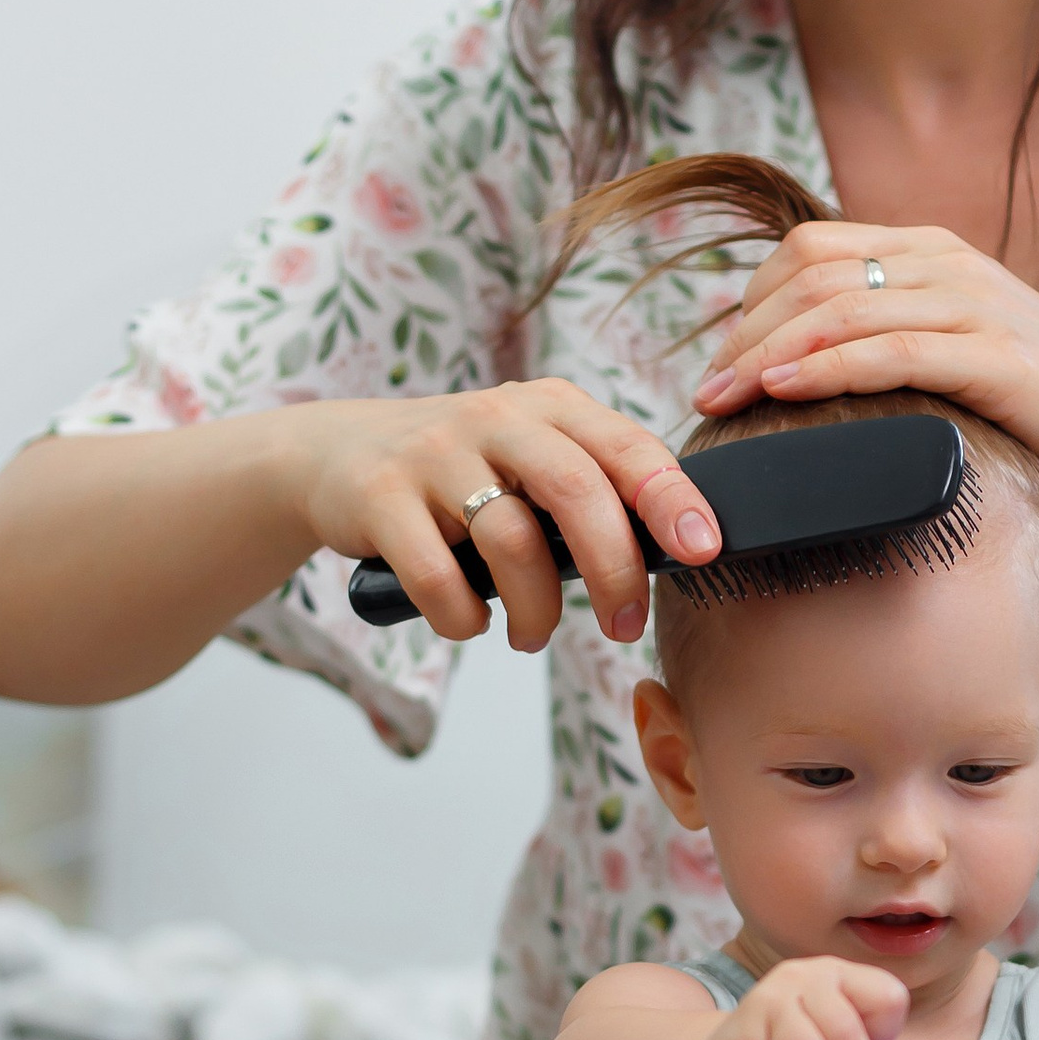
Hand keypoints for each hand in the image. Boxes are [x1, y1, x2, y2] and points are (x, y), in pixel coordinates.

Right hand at [291, 378, 721, 652]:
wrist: (336, 455)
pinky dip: (462, 616)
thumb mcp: (531, 456)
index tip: (702, 550)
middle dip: (614, 571)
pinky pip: (437, 575)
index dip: (670, 498)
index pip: (627, 446)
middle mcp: (496, 418)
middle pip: (577, 492)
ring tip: (532, 633)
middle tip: (623, 626)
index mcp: (550, 406)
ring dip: (535, 609)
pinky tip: (469, 622)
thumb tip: (678, 552)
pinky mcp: (380, 496)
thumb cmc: (463, 472)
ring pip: (511, 542)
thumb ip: (594, 486)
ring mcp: (434, 453)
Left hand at [690, 220, 1038, 506]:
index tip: (725, 360)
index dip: (754, 300)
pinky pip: (888, 351)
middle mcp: (947, 263)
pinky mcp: (993, 356)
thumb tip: (810, 363)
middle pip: (811, 274)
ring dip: (767, 354)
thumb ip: (897, 334)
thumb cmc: (1038, 399)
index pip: (811, 249)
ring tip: (722, 398)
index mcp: (932, 251)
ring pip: (839, 310)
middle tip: (706, 389)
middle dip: (744, 331)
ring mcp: (972, 304)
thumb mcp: (957, 346)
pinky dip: (824, 367)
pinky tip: (780, 389)